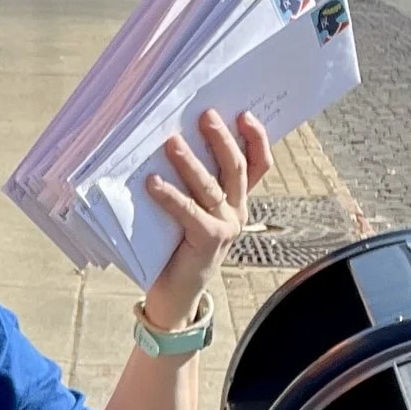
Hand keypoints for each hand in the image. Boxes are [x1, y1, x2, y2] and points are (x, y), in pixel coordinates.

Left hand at [141, 110, 270, 329]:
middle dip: (222, 139)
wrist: (175, 295)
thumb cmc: (176, 247)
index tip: (245, 113)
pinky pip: (188, 212)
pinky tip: (152, 182)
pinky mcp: (207, 241)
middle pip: (236, 168)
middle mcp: (236, 212)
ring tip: (172, 142)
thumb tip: (170, 143)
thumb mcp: (189, 212)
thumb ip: (190, 186)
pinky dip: (169, 195)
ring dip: (191, 162)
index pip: (258, 164)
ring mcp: (225, 227)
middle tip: (205, 116)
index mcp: (236, 201)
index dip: (256, 138)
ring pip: (212, 186)